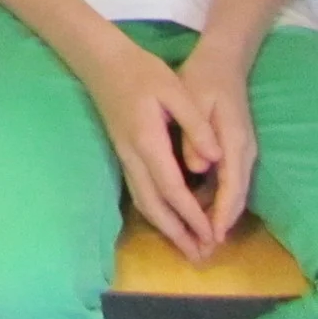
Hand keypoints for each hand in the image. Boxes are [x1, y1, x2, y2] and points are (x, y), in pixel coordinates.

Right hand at [82, 35, 221, 262]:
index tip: (212, 236)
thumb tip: (215, 160)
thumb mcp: (175, 90)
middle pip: (154, 205)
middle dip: (178, 234)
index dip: (192, 216)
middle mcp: (133, 155)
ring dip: (165, 228)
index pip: (172, 188)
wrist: (101, 61)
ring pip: (143, 202)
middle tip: (201, 257)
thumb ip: (196, 126)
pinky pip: (139, 192)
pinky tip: (167, 219)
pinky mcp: (123, 153)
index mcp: (148, 141)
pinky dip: (155, 213)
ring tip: (188, 247)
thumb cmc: (142, 71)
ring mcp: (124, 156)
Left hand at [174, 42, 258, 245]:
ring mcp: (243, 150)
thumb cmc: (205, 78)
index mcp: (234, 141)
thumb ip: (195, 135)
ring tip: (200, 239)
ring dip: (219, 214)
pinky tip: (200, 209)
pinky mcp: (236, 148)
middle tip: (203, 250)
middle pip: (236, 196)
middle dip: (221, 224)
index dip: (221, 214)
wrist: (224, 60)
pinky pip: (229, 181)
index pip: (232, 187)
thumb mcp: (195, 101)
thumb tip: (198, 167)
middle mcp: (244, 151)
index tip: (210, 236)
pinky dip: (217, 199)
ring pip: (233, 191)